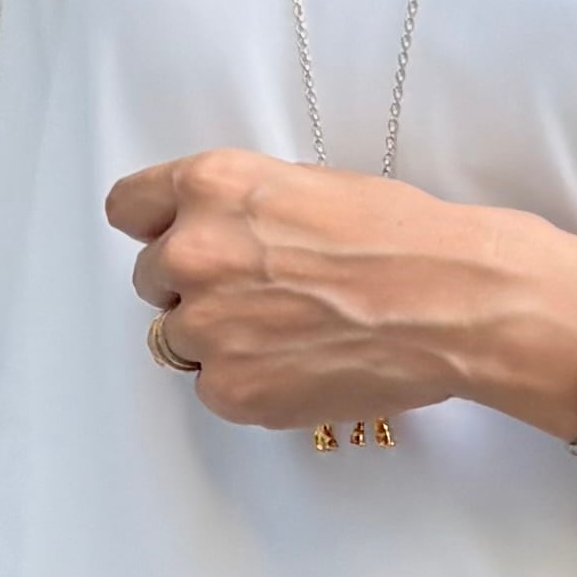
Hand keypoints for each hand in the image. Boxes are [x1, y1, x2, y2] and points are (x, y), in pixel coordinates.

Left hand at [109, 148, 563, 435]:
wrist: (448, 303)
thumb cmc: (398, 239)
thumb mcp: (303, 186)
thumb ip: (238, 209)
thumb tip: (216, 235)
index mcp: (210, 187)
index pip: (128, 207)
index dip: (155, 228)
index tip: (171, 241)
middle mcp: (193, 253)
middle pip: (149, 280)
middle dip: (192, 288)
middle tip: (256, 295)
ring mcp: (206, 327)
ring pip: (176, 339)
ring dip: (215, 339)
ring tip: (283, 333)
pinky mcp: (229, 390)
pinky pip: (210, 389)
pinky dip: (244, 382)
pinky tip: (296, 365)